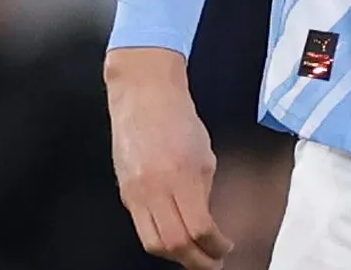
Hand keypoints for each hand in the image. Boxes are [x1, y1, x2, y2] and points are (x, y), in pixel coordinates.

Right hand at [106, 47, 232, 269]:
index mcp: (181, 176)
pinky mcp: (124, 193)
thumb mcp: (205, 155)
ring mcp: (134, 192)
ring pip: (152, 242)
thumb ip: (203, 192)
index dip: (214, 246)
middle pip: (172, 244)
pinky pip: (141, 227)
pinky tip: (175, 240)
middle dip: (195, 260)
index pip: (198, 227)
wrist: (144, 97)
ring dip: (175, 256)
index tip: (226, 247)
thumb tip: (206, 224)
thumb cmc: (180, 120)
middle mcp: (154, 188)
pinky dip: (160, 240)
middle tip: (212, 262)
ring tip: (194, 256)